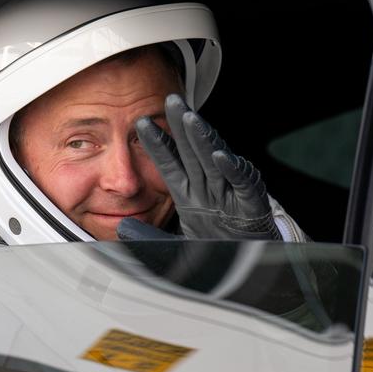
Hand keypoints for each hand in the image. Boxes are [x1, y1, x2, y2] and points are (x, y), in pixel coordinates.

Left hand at [116, 93, 276, 241]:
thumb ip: (149, 237)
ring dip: (203, 139)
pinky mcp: (251, 207)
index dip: (158, 144)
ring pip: (215, 162)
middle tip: (170, 100)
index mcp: (190, 197)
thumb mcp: (174, 246)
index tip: (141, 124)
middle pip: (193, 154)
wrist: (247, 271)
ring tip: (191, 119)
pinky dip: (232, 170)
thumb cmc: (214, 252)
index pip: (171, 165)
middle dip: (181, 126)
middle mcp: (210, 191)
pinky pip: (242, 185)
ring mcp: (230, 196)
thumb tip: (121, 228)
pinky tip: (219, 156)